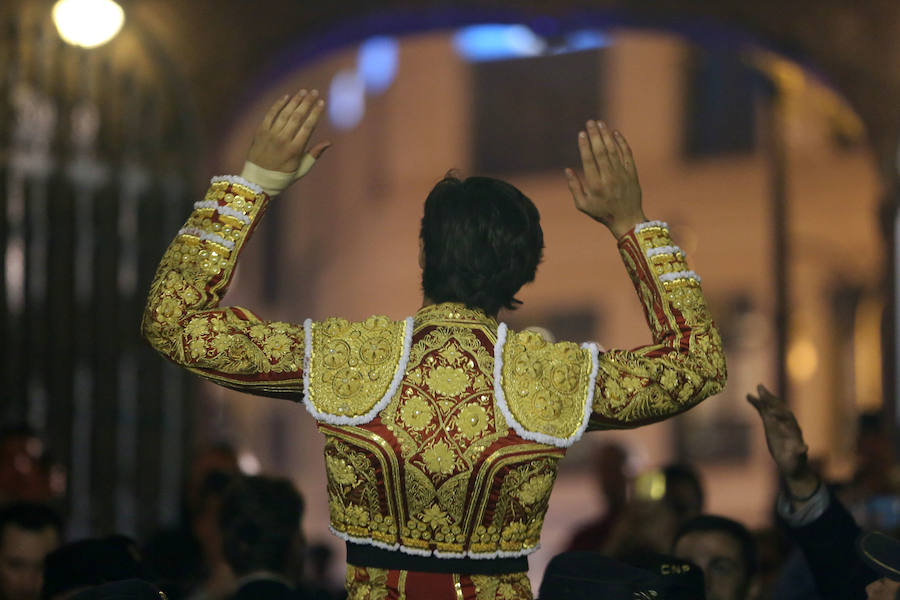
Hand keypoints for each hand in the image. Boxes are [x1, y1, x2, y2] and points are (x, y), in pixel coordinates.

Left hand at [247, 89, 330, 175]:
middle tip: (314, 92)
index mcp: (295, 150)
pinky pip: (270, 114)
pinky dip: (278, 105)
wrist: (257, 181)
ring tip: (303, 91)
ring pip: (284, 113)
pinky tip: (286, 97)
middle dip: (307, 102)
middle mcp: (283, 140)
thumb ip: (314, 154)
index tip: (321, 102)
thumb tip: (329, 142)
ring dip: (295, 101)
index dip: (315, 113)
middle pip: (297, 117)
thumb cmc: (283, 177)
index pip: (308, 127)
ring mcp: (270, 135)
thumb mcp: (301, 169)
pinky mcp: (260, 132)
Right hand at [565, 120, 644, 237]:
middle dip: (595, 135)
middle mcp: (609, 178)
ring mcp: (622, 175)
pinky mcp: (632, 173)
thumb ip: (574, 187)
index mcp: (595, 186)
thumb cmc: (602, 213)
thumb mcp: (582, 205)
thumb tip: (567, 170)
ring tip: (600, 123)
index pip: (589, 160)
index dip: (585, 146)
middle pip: (601, 151)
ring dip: (606, 135)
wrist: (627, 220)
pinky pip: (627, 154)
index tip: (581, 133)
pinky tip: (615, 133)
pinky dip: (622, 142)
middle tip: (590, 122)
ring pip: (614, 150)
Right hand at [747, 384, 819, 498]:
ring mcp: (778, 422)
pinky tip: (749, 397)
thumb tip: (805, 448)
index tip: (771, 412)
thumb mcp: (798, 458)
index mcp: (794, 430)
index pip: (788, 418)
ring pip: (772, 407)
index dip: (780, 414)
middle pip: (779, 408)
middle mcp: (787, 423)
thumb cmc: (796, 462)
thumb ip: (800, 452)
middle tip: (763, 390)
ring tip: (758, 387)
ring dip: (766, 397)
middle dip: (772, 399)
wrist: (792, 464)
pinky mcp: (770, 424)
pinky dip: (758, 404)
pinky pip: (764, 411)